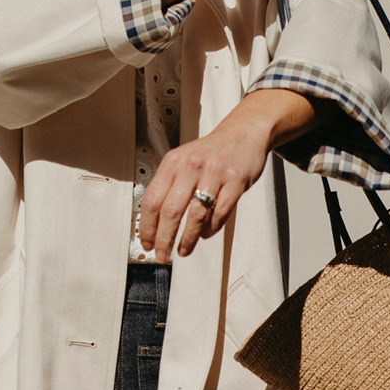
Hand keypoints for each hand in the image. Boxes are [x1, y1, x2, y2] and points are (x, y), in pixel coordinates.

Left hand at [138, 91, 315, 260]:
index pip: (152, 200)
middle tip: (162, 256)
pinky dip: (211, 228)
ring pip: (196, 215)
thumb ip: (169, 186)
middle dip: (164, 239)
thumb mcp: (183, 162)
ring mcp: (214, 173)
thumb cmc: (211, 154)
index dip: (147, 227)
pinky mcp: (235, 180)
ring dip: (188, 239)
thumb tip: (154, 224)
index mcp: (173, 163)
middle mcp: (191, 166)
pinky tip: (205, 234)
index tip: (146, 243)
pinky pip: (220, 212)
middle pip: (171, 210)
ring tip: (184, 250)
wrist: (243, 134)